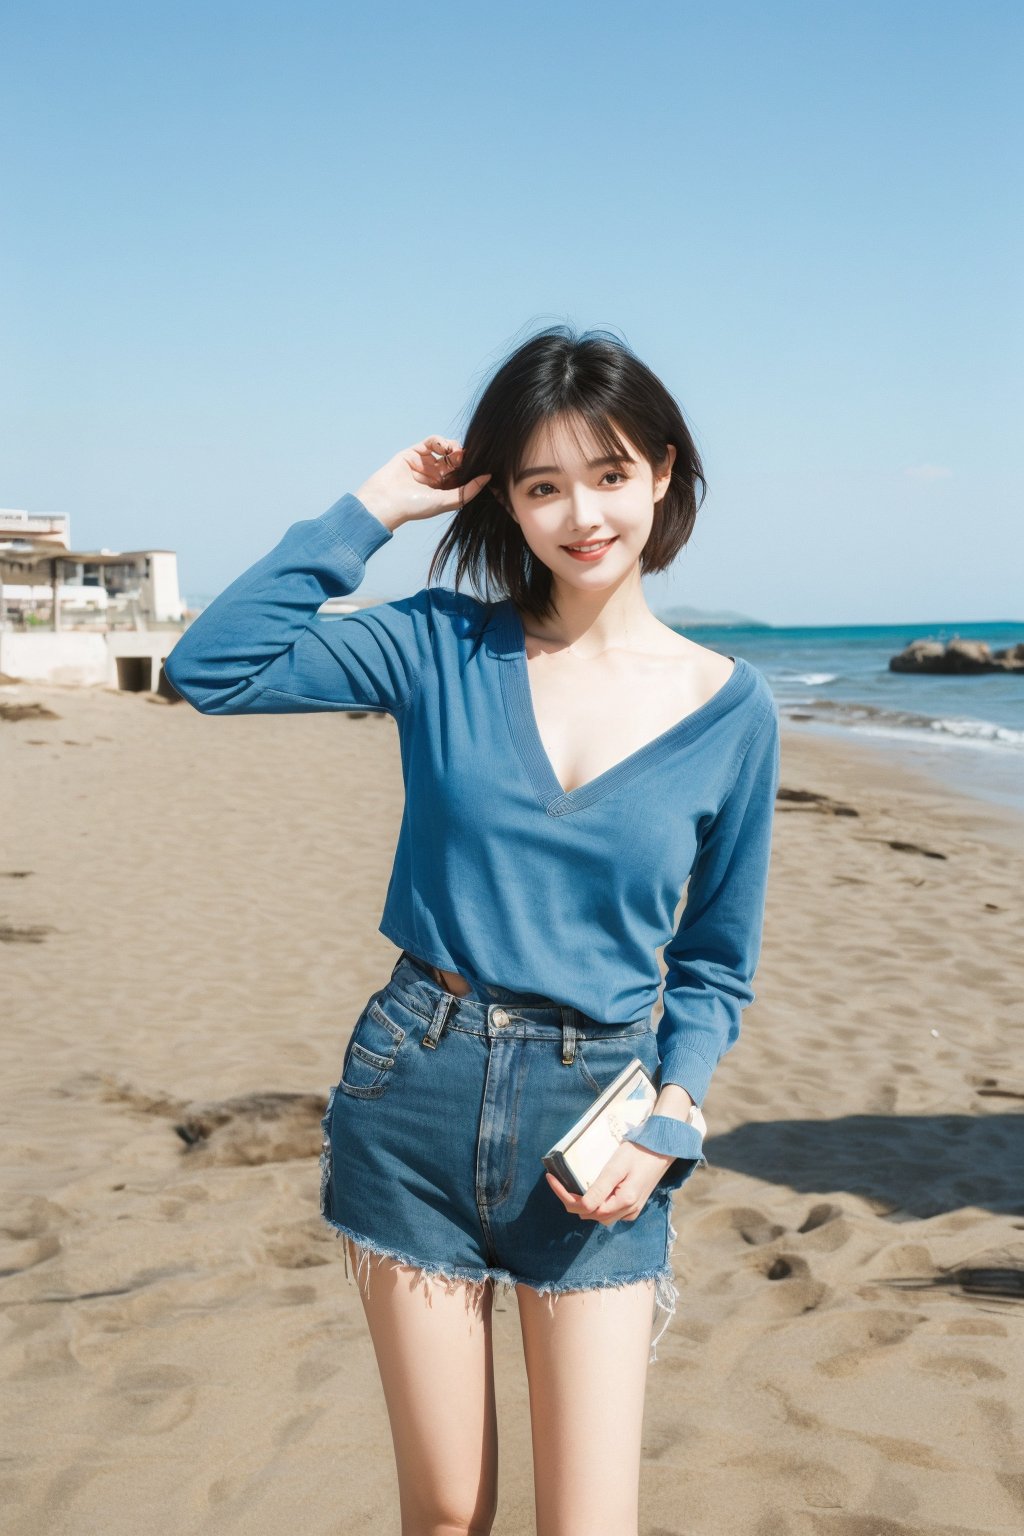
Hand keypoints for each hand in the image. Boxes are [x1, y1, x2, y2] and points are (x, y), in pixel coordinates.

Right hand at [355, 436, 491, 529]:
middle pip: (457, 460)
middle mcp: (436, 476)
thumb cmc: (415, 507)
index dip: (471, 468)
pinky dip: (440, 441)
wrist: (385, 501)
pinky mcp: (415, 452)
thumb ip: (467, 491)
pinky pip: (432, 442)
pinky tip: (445, 446)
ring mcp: (425, 463)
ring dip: (454, 447)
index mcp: (444, 489)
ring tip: (455, 452)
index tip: (480, 465)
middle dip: (463, 457)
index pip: (463, 474)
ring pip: (446, 449)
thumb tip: (488, 477)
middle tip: (466, 457)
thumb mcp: (446, 501)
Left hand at [545, 1140, 675, 1225]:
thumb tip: (582, 1207)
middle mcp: (628, 1212)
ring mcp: (631, 1212)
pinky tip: (590, 1190)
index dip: (564, 1195)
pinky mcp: (632, 1207)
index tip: (551, 1178)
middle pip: (590, 1215)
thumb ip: (600, 1188)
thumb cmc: (639, 1152)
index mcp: (624, 1202)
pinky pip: (608, 1212)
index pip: (585, 1208)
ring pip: (598, 1215)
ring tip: (570, 1185)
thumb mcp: (616, 1167)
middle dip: (572, 1200)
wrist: (662, 1149)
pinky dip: (595, 1204)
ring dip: (583, 1204)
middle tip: (558, 1180)